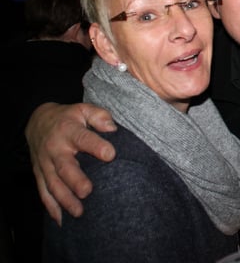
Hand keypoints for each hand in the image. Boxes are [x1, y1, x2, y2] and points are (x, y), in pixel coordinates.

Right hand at [25, 102, 116, 224]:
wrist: (37, 122)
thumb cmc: (69, 117)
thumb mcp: (84, 109)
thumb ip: (99, 116)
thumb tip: (112, 129)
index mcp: (69, 131)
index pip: (83, 138)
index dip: (96, 146)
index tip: (110, 154)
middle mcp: (55, 149)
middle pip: (65, 167)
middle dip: (75, 181)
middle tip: (88, 192)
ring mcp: (46, 164)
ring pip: (53, 184)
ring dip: (65, 199)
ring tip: (79, 212)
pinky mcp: (40, 174)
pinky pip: (43, 192)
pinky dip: (51, 207)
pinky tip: (61, 220)